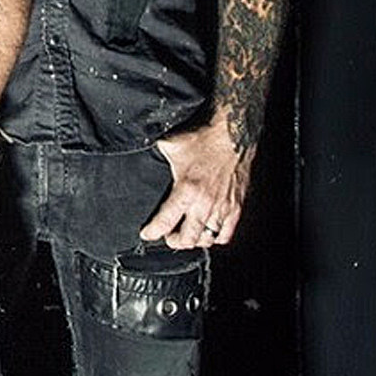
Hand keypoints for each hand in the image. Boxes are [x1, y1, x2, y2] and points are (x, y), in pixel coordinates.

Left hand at [140, 121, 255, 248]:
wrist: (233, 134)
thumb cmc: (202, 139)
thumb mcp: (169, 146)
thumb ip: (154, 157)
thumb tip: (138, 157)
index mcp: (187, 189)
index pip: (166, 221)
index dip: (153, 231)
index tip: (146, 234)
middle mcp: (206, 203)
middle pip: (187, 238)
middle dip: (173, 241)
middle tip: (167, 237)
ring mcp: (223, 207)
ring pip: (206, 240)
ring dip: (193, 241)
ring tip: (185, 236)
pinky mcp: (237, 207)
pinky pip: (226, 235)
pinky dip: (214, 238)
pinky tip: (206, 233)